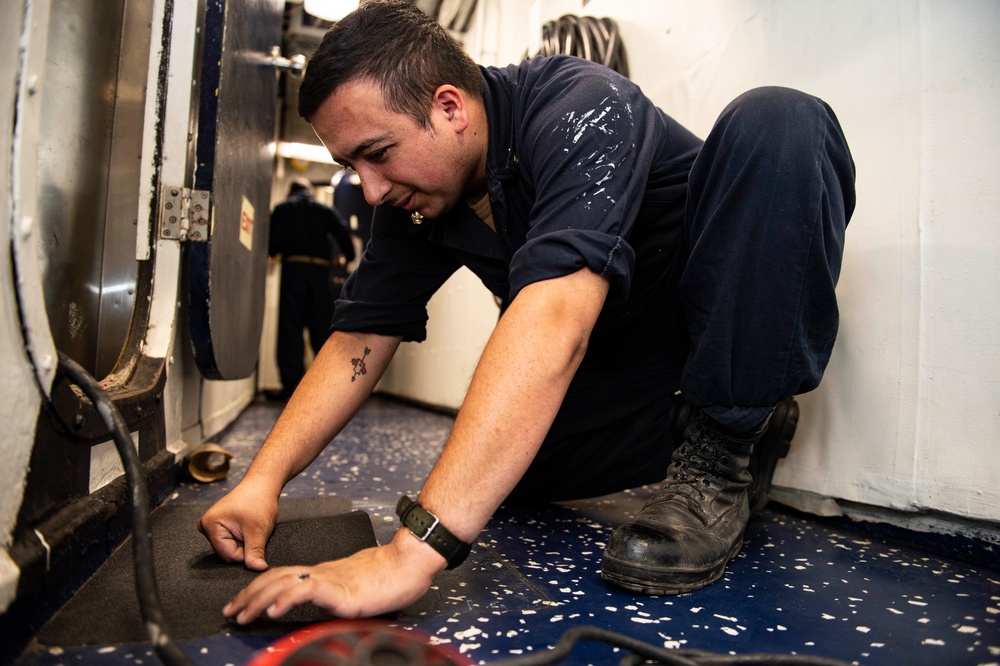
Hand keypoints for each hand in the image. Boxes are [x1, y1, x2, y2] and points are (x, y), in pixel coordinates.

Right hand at [197, 480, 278, 570]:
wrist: (262, 484)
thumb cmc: (259, 501)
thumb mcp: (259, 530)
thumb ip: (255, 552)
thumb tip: (258, 569)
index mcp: (210, 525)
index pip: (228, 555)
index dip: (245, 551)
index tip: (253, 535)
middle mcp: (205, 526)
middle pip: (226, 553)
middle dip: (243, 546)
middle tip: (251, 529)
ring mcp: (210, 526)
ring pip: (229, 548)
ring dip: (242, 541)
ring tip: (248, 525)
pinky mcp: (217, 526)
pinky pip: (229, 541)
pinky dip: (240, 537)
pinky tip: (245, 525)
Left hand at [223, 527, 446, 621]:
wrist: (410, 564)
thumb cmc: (390, 577)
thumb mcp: (354, 587)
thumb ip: (335, 594)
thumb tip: (321, 608)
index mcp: (324, 573)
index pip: (282, 576)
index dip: (257, 588)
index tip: (241, 602)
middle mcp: (322, 573)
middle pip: (275, 577)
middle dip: (248, 595)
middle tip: (230, 611)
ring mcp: (330, 580)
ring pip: (285, 582)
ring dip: (259, 599)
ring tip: (243, 613)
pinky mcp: (341, 591)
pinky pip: (308, 591)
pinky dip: (287, 599)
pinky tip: (275, 610)